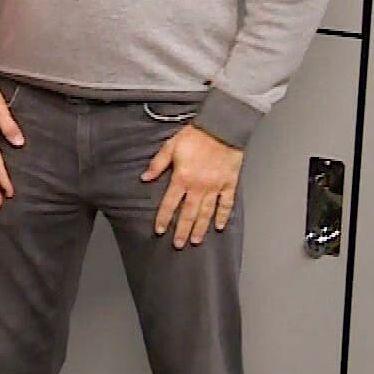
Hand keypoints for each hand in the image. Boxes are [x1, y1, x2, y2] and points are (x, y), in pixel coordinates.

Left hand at [143, 123, 243, 248]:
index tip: (160, 230)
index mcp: (182, 178)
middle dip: (182, 230)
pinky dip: (223, 216)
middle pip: (189, 213)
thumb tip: (144, 178)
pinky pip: (226, 203)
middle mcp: (199, 186)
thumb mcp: (170, 146)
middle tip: (178, 244)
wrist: (222, 128)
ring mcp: (215, 186)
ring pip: (207, 212)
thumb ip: (157, 164)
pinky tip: (219, 226)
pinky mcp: (229, 183)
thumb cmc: (195, 135)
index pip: (170, 203)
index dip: (164, 218)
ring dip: (200, 228)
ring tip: (195, 241)